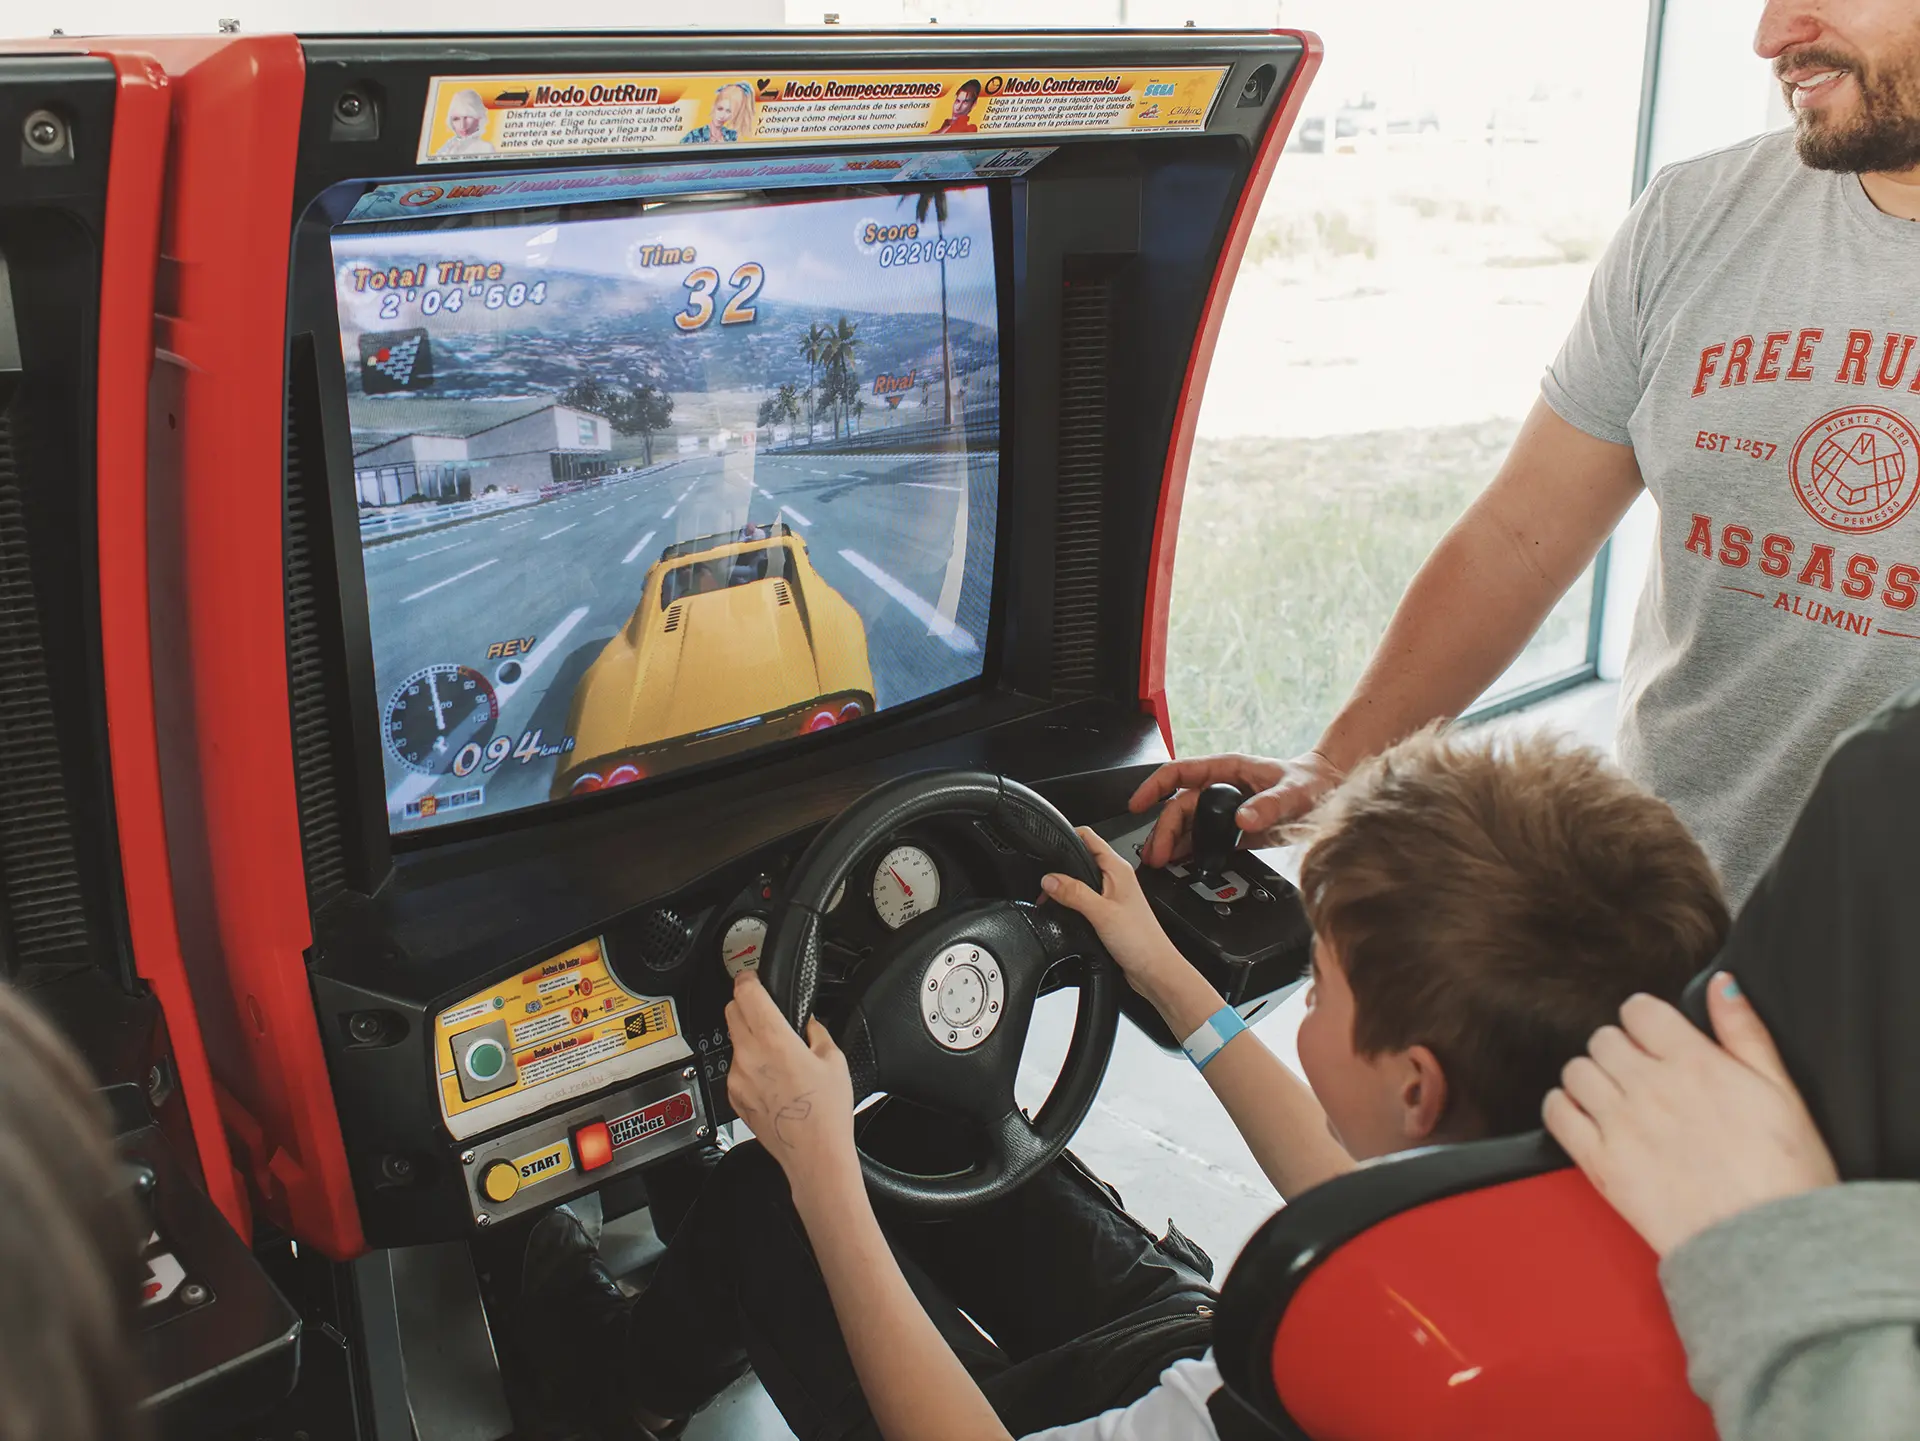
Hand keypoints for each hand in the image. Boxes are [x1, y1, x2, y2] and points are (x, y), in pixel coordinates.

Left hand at [725, 971, 857, 1199]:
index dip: (747, 978)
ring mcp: (737, 1078)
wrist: (813, 1154)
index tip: (752, 975)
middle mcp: (748, 1056)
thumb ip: (815, 1031)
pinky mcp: (734, 1097)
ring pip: (733, 1041)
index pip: (746, 993)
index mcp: (773, 1039)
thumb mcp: (833, 1059)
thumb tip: (806, 1022)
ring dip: (748, 1036)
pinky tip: (772, 1078)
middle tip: (762, 1006)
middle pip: (731, 1012)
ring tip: (776, 1053)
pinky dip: (748, 1064)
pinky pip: (736, 1068)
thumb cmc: (826, 1113)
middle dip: (744, 1003)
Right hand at [1041, 827, 1196, 1012]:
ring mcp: (1112, 895)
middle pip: (1081, 858)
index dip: (1067, 836)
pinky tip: (1063, 912)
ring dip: (1065, 887)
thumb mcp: (1101, 913)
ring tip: (1049, 897)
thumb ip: (1073, 893)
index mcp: (1118, 868)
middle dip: (1060, 866)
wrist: (1154, 970)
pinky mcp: (1108, 912)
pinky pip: (1084, 899)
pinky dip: (1071, 903)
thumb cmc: (1141, 941)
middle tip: (1043, 881)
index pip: (1088, 837)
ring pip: (1081, 880)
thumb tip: (1049, 879)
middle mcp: (1116, 878)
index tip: (1047, 845)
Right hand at [1129, 751, 1344, 867]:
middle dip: (1163, 831)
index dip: (1153, 787)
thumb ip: (1269, 805)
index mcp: (1226, 770)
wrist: (1327, 793)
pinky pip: (1202, 841)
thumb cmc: (1309, 782)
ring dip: (1171, 844)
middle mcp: (1220, 789)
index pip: (1178, 773)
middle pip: (1178, 807)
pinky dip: (1189, 853)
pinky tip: (1182, 866)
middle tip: (1156, 856)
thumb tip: (1242, 820)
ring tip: (1160, 864)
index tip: (1137, 805)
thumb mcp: (1293, 792)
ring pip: (1187, 826)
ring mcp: (1223, 809)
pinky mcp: (1231, 830)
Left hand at [1543, 973, 1837, 1258]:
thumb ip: (1745, 1031)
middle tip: (1641, 1077)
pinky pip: (1557, 1115)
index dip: (1645, 1022)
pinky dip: (1563, 1109)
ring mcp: (1621, 1125)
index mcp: (1694, 1062)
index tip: (1654, 1041)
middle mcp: (1650, 1086)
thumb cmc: (1786, 1173)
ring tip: (1617, 1101)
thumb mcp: (1782, 1091)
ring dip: (1592, 1079)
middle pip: (1604, 1039)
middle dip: (1620, 1052)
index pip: (1639, 1011)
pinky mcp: (1601, 1165)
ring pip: (1577, 1071)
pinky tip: (1587, 1120)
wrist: (1769, 1247)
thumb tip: (1720, 983)